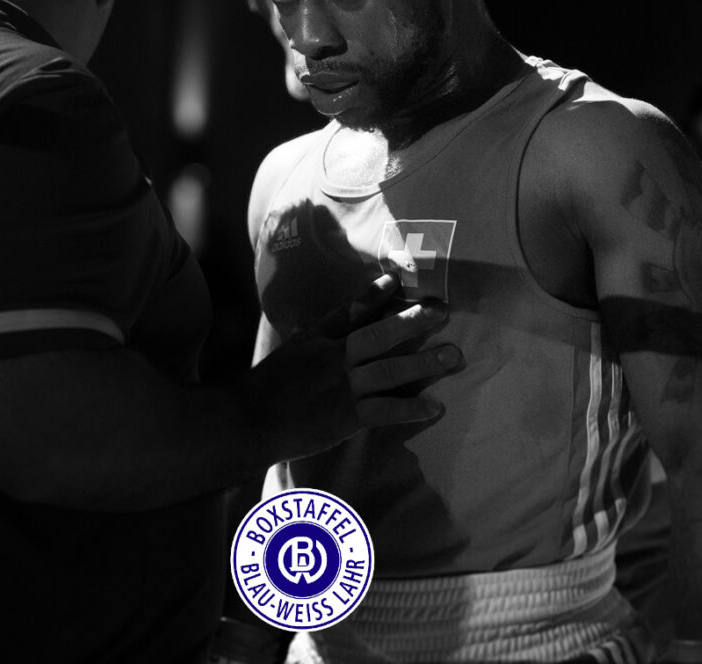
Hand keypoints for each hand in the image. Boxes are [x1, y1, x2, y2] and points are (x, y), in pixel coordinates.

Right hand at [243, 272, 459, 462]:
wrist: (248, 423)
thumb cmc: (269, 386)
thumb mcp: (293, 349)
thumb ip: (321, 331)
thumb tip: (347, 314)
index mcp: (318, 338)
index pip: (350, 310)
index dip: (375, 294)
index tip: (397, 279)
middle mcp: (332, 359)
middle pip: (378, 335)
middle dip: (413, 321)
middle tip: (442, 310)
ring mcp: (341, 388)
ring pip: (389, 371)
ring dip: (424, 362)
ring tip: (454, 355)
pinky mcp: (346, 417)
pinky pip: (385, 411)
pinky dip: (411, 409)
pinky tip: (436, 407)